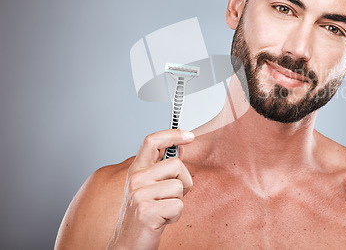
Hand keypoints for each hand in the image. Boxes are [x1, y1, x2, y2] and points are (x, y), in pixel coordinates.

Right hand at [106, 129, 194, 249]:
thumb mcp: (150, 186)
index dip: (172, 134)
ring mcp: (139, 195)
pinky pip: (178, 206)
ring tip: (164, 209)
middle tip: (171, 196)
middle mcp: (135, 179)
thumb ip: (162, 167)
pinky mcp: (146, 211)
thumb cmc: (143, 214)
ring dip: (179, 201)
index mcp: (137, 170)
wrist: (128, 244)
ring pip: (179, 187)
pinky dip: (175, 216)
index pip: (152, 141)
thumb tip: (181, 146)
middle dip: (184, 181)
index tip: (189, 135)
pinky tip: (162, 220)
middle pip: (176, 164)